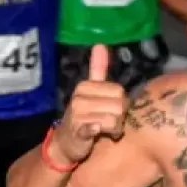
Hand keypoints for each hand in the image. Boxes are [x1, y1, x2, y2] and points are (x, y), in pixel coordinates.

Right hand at [51, 44, 128, 164]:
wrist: (66, 143)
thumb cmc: (84, 116)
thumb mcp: (91, 91)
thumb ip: (97, 69)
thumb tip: (100, 44)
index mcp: (85, 85)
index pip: (118, 90)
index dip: (121, 103)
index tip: (111, 110)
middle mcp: (80, 97)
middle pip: (119, 105)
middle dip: (119, 117)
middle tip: (109, 122)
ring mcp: (77, 114)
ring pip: (114, 119)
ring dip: (114, 129)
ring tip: (105, 131)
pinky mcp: (78, 131)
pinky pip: (97, 127)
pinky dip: (99, 130)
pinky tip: (96, 131)